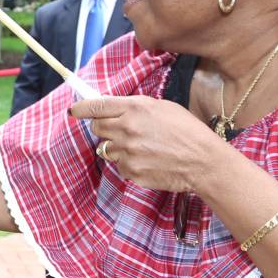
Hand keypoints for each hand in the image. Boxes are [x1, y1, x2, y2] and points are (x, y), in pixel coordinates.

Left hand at [67, 95, 230, 194]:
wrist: (203, 161)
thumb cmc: (188, 131)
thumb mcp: (163, 107)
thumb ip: (135, 107)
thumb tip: (115, 110)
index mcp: (134, 108)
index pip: (96, 106)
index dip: (82, 109)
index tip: (74, 110)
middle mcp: (126, 129)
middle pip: (97, 128)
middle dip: (103, 127)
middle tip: (120, 130)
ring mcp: (127, 152)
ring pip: (106, 148)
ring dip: (117, 147)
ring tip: (142, 147)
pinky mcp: (130, 171)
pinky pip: (119, 165)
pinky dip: (129, 163)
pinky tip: (148, 161)